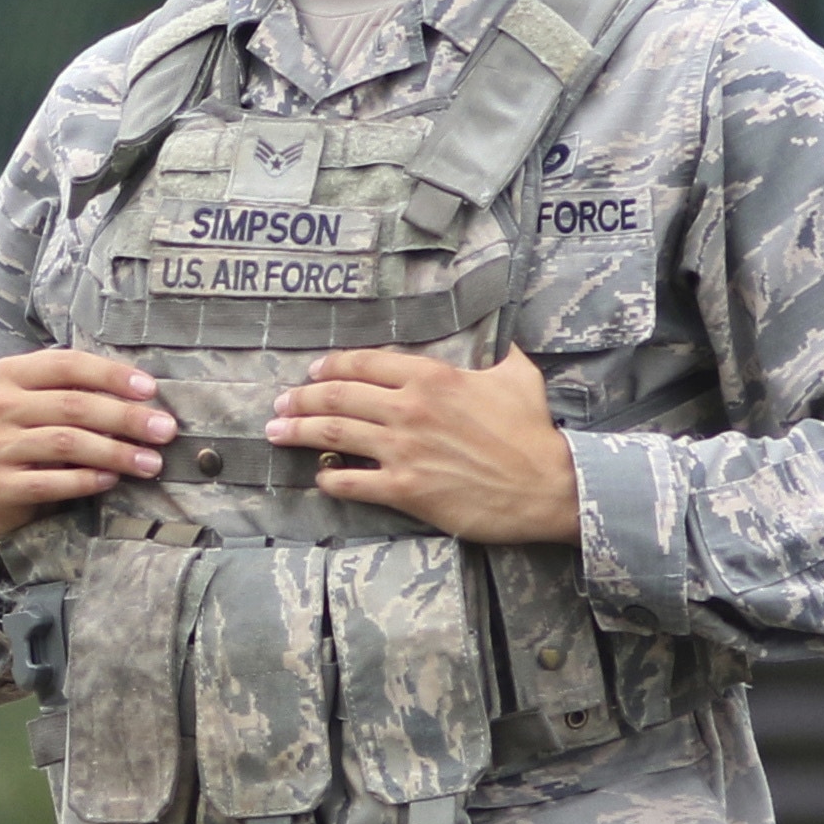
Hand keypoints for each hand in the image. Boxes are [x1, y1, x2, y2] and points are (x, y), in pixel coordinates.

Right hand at [0, 348, 176, 555]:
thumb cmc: (39, 440)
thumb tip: (149, 399)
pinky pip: (50, 482)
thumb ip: (83, 393)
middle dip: (125, 417)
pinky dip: (86, 480)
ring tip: (151, 462)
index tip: (150, 390)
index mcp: (10, 374)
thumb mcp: (52, 407)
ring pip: (65, 443)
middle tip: (164, 430)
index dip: (112, 375)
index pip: (67, 364)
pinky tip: (113, 480)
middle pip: (71, 405)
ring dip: (115, 452)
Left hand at [270, 348, 582, 544]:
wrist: (548, 485)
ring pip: (332, 435)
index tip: (313, 372)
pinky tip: (320, 478)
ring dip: (296, 432)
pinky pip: (351, 482)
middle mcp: (409, 409)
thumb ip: (496, 352)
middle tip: (280, 402)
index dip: (331, 366)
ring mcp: (403, 450)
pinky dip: (329, 479)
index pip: (364, 363)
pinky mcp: (406, 489)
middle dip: (300, 398)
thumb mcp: (517, 375)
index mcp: (431, 377)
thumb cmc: (533, 431)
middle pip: (336, 397)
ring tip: (275, 432)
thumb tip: (496, 334)